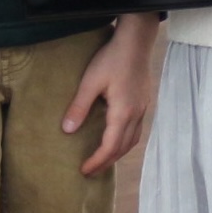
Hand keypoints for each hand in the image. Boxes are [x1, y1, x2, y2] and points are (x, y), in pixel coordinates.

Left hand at [64, 12, 158, 174]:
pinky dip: (125, 140)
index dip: (97, 161)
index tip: (84, 170)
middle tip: (91, 171)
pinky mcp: (144, 102)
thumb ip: (79, 107)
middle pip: (124, 148)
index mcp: (123, 112)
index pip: (110, 146)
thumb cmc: (112, 59)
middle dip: (107, 162)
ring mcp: (143, 108)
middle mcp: (136, 114)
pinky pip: (136, 130)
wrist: (135, 41)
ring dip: (118, 153)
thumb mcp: (90, 82)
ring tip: (103, 158)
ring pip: (133, 140)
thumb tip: (67, 130)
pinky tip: (116, 137)